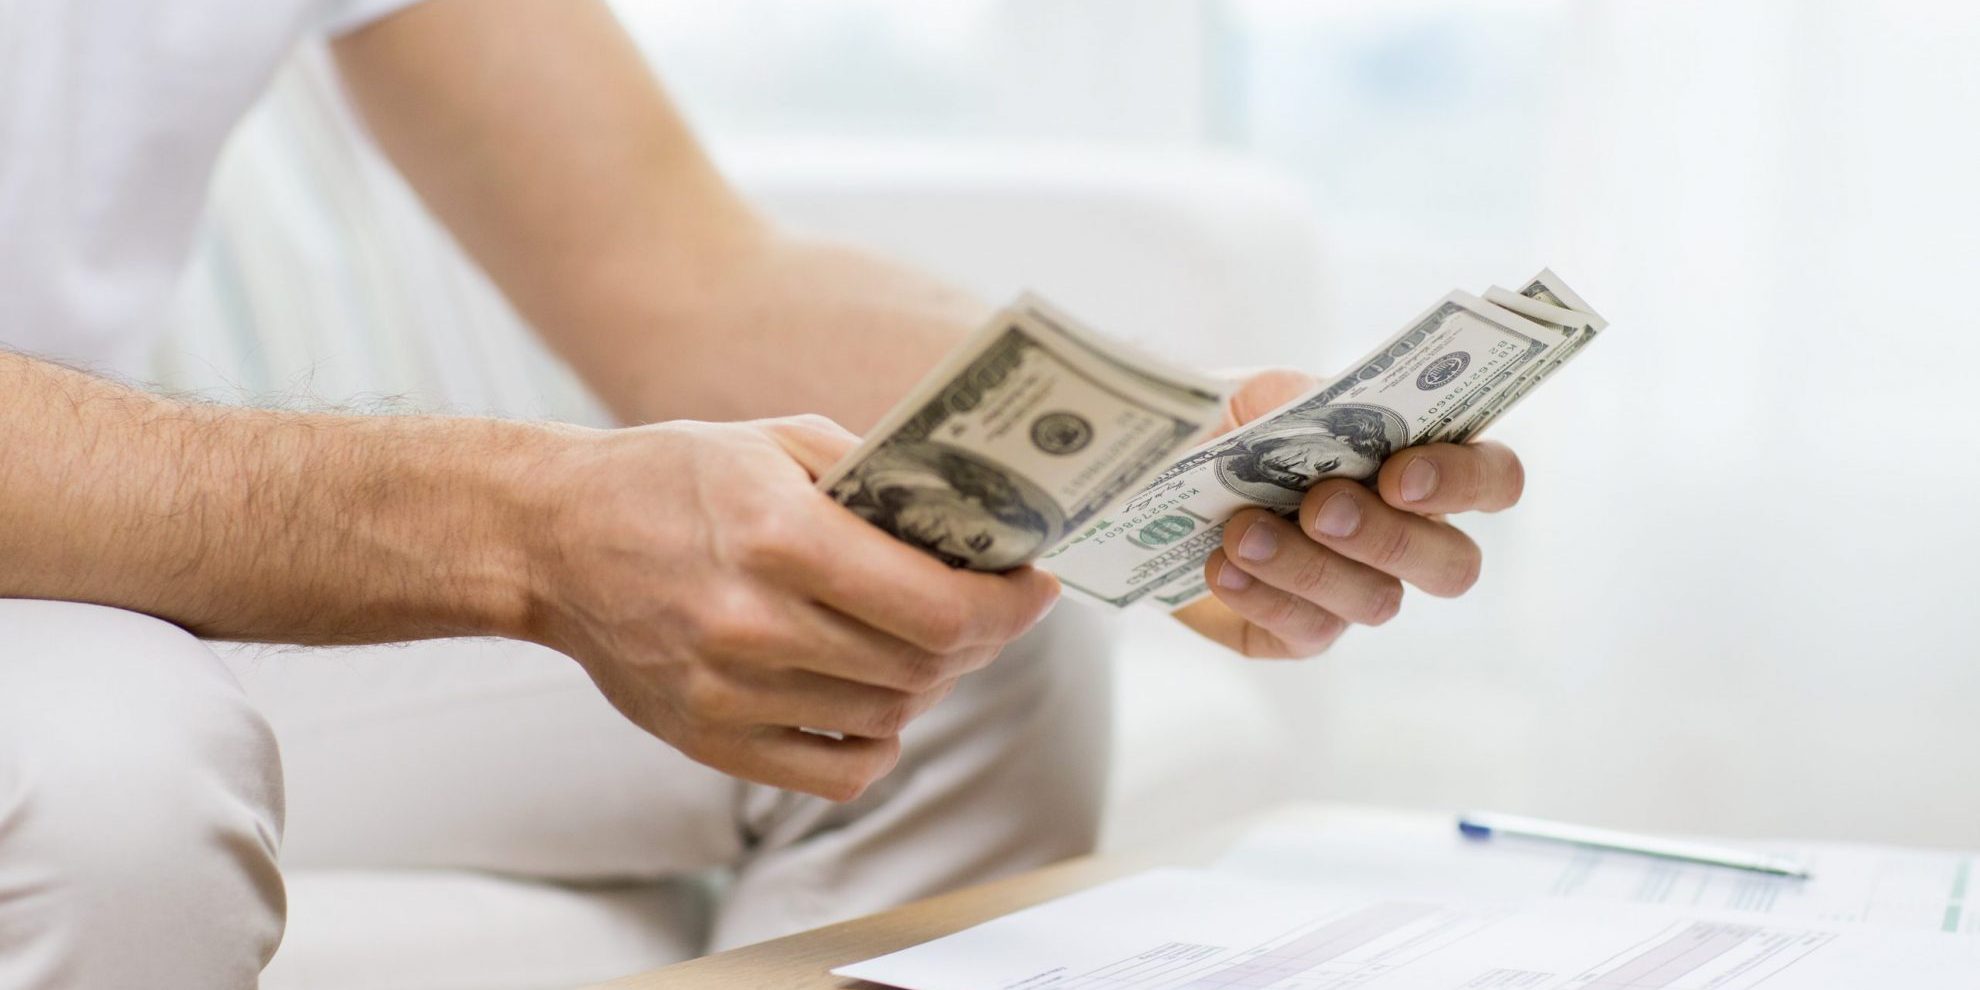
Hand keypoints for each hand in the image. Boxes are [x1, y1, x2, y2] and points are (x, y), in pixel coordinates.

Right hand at [522, 415, 1060, 799]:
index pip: (941, 606)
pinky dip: (879, 740)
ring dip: (933, 681)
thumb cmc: (671, 477)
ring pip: (892, 715)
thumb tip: (976, 526)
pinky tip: (874, 696)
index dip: (1011, 606)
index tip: (1036, 588)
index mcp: (779, 537)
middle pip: (927, 665)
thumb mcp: (778, 442)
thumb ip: (879, 482)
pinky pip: (839, 770)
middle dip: (984, 636)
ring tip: (927, 640)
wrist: (549, 538)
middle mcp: (755, 623)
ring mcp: (729, 692)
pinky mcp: (708, 739)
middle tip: (995, 608)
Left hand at [1173, 370, 1524, 657]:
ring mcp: (1359, 593)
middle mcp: (1407, 536)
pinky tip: (1222, 567)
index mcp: (1420, 463)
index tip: (1400, 474)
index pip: (1492, 479)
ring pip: (1377, 602)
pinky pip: (1307, 630)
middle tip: (1321, 507)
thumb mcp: (1269, 394)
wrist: (1159, 480)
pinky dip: (1263, 596)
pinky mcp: (1302, 634)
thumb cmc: (1231, 429)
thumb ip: (1313, 401)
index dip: (1465, 481)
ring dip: (1309, 565)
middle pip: (1453, 565)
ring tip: (1242, 532)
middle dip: (1390, 537)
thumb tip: (1328, 417)